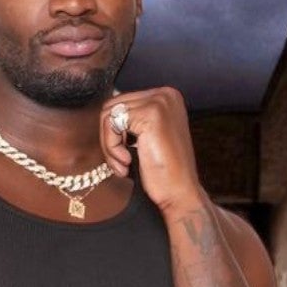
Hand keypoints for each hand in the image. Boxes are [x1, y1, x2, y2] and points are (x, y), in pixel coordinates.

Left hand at [100, 88, 204, 219]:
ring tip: (123, 165)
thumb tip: (107, 113)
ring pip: (109, 114)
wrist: (179, 193)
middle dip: (109, 138)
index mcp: (166, 97)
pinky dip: (112, 147)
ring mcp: (159, 102)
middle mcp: (164, 94)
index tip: (122, 156)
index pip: (122, 103)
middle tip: (120, 164)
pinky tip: (126, 162)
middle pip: (112, 106)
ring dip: (109, 145)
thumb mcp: (147, 138)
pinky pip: (112, 124)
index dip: (114, 132)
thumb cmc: (164, 172)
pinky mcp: (150, 115)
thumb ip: (132, 122)